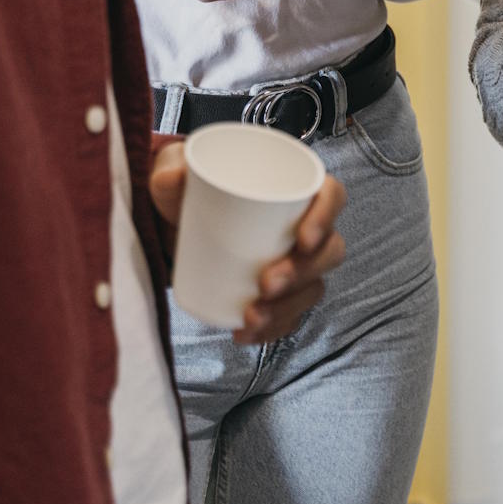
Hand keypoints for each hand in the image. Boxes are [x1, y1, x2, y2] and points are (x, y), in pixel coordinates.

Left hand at [147, 139, 348, 344]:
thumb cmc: (191, 188)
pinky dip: (271, 329)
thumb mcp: (177, 170)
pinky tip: (246, 333)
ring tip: (252, 317)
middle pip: (328, 250)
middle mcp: (303, 225)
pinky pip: (290, 315)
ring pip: (312, 287)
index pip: (332, 196)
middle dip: (303, 273)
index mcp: (294, 187)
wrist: (175, 225)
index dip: (326, 217)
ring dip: (288, 308)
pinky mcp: (278, 292)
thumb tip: (172, 179)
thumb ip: (171, 170)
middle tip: (266, 283)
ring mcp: (294, 262)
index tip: (303, 239)